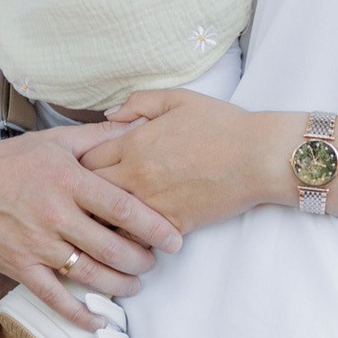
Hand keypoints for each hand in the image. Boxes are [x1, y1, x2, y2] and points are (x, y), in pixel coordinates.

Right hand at [0, 126, 182, 328]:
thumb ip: (99, 138)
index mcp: (68, 180)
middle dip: (141, 261)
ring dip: (118, 285)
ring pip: (88, 274)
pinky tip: (98, 320)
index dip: (154, 226)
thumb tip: (139, 129)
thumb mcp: (56, 140)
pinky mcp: (18, 267)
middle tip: (154, 262)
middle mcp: (54, 213)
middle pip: (111, 247)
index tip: (174, 238)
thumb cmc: (10, 161)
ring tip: (134, 285)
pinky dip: (78, 313)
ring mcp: (35, 243)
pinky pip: (53, 296)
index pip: (122, 208)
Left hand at [83, 90, 294, 232]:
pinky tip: (129, 234)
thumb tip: (108, 115)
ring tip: (97, 221)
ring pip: (108, 221)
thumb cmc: (222, 124)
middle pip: (88, 194)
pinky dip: (130, 237)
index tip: (80, 171)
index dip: (79, 166)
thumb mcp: (179, 99)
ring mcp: (154, 203)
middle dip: (81, 196)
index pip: (86, 161)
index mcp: (135, 143)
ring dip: (101, 220)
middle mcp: (137, 176)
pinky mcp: (173, 224)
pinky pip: (138, 237)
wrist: (258, 156)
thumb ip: (138, 103)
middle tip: (80, 199)